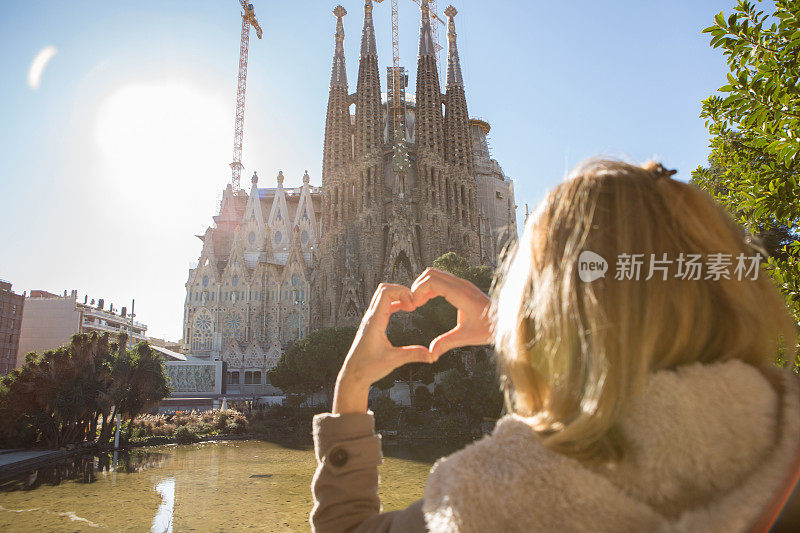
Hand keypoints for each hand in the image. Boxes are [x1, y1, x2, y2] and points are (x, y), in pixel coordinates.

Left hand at [333, 283, 432, 413]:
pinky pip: (384, 305)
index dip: (402, 293)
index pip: (385, 293)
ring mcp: (371, 319)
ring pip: (382, 295)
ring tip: (412, 305)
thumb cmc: (368, 368)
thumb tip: (431, 355)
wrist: (353, 375)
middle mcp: (371, 317)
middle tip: (414, 302)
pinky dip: (396, 302)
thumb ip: (413, 355)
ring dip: (398, 295)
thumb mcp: (393, 361)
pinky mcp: (373, 324)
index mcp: (374, 322)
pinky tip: (406, 309)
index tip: (413, 306)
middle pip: (383, 289)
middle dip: (401, 290)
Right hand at [410, 268, 492, 358]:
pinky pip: (441, 280)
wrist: (506, 321)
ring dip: (423, 286)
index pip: (432, 280)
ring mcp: (462, 284)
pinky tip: (426, 301)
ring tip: (417, 303)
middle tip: (412, 304)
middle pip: (430, 273)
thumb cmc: (490, 328)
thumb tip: (430, 354)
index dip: (417, 290)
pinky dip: (430, 287)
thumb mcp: (466, 337)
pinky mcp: (462, 287)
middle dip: (417, 286)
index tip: (413, 306)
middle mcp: (461, 284)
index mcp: (460, 294)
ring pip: (435, 275)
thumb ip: (447, 343)